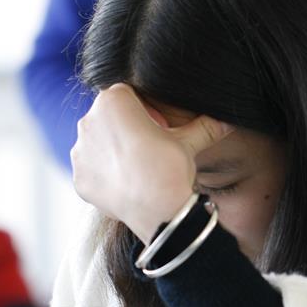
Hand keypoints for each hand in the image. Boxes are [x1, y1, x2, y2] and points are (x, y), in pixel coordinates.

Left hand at [71, 83, 232, 242]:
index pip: (127, 96)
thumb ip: (205, 126)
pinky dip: (104, 175)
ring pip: (97, 144)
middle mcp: (89, 121)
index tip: (157, 127)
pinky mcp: (78, 177)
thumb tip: (227, 120)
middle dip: (125, 129)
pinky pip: (91, 170)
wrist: (158, 211)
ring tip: (137, 169)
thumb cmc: (170, 168)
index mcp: (113, 101)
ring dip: (113, 151)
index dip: (144, 111)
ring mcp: (79, 151)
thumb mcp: (190, 141)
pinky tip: (126, 184)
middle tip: (148, 149)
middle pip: (108, 118)